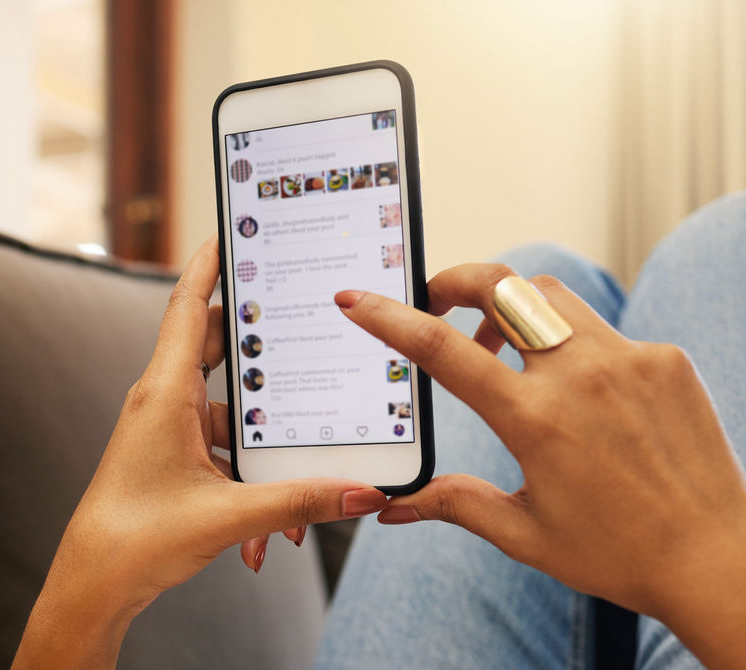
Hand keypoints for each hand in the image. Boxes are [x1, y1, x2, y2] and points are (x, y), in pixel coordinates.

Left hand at [13, 238, 387, 669]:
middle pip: (218, 347)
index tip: (233, 227)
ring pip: (231, 411)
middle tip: (301, 314)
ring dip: (265, 439)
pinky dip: (250, 471)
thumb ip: (299, 501)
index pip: (189, 306)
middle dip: (262, 340)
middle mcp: (163, 400)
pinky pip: (223, 446)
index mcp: (164, 393)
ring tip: (305, 466)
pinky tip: (274, 523)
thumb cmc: (136, 539)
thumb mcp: (229, 517)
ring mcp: (168, 428)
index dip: (212, 263)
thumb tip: (362, 491)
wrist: (93, 584)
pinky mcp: (173, 456)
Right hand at [335, 263, 745, 667]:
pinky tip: (573, 391)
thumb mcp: (523, 533)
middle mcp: (581, 376)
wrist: (719, 561)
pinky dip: (569, 343)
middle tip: (435, 300)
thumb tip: (392, 508)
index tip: (357, 300)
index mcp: (534, 419)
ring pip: (551, 295)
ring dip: (511, 309)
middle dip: (455, 281)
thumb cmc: (620, 554)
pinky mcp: (665, 360)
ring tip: (498, 352)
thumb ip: (453, 503)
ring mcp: (629, 360)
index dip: (389, 319)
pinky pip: (602, 330)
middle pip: (501, 287)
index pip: (442, 350)